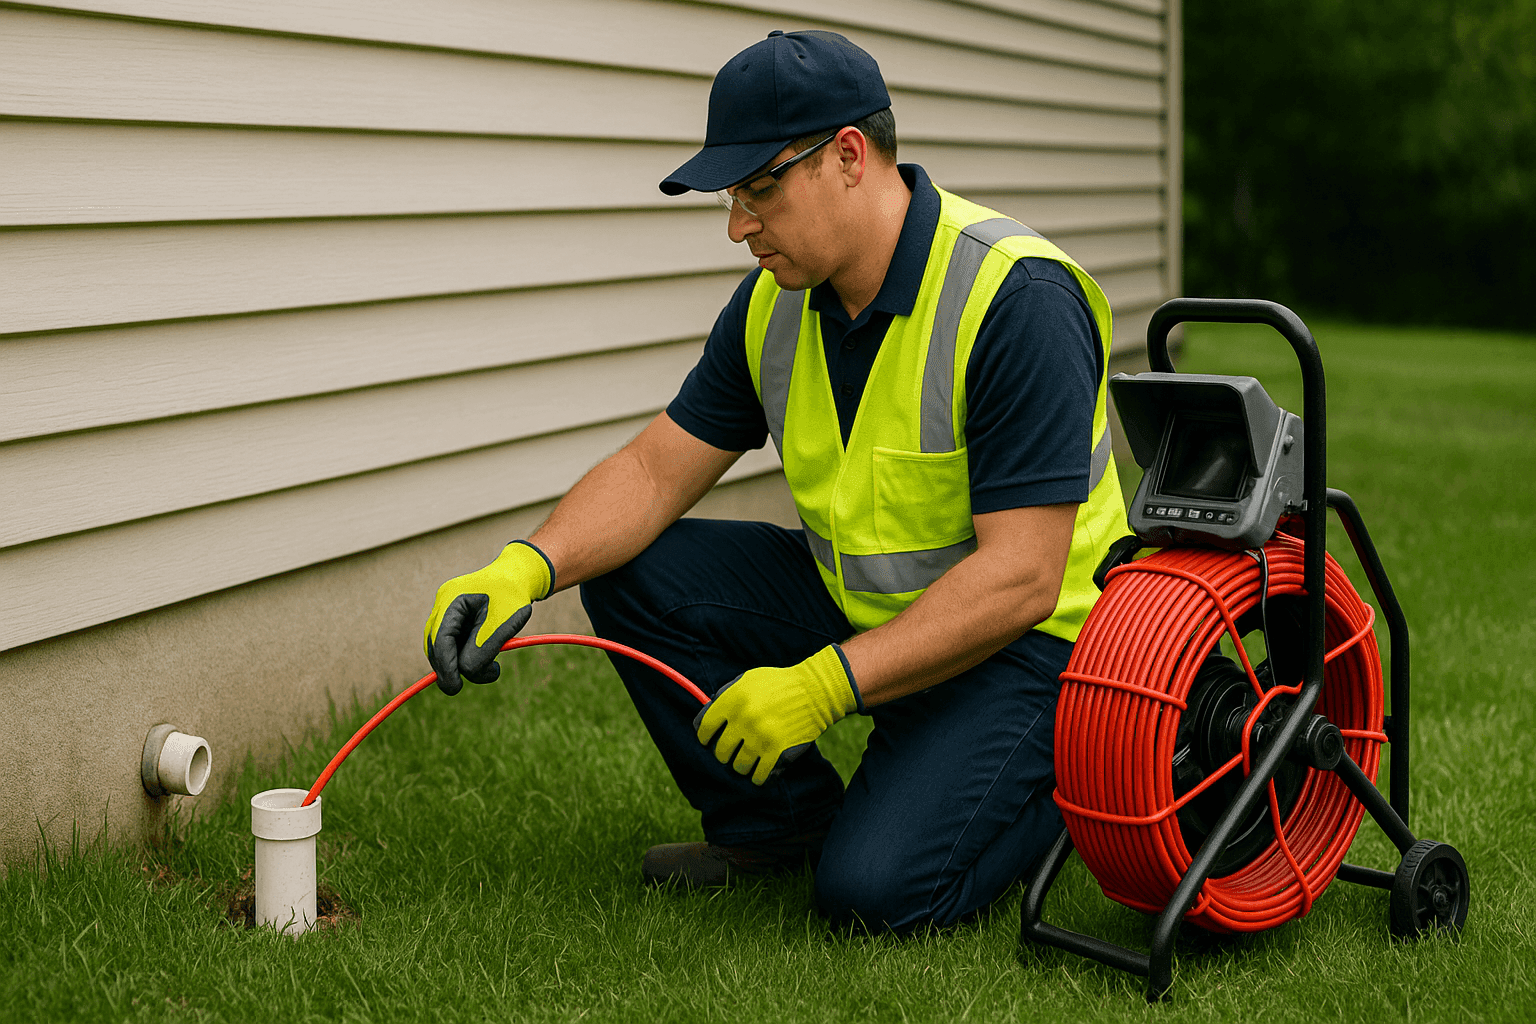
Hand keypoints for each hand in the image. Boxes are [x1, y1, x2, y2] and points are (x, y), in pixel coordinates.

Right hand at [424, 541, 551, 694]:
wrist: (521, 576)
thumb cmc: (513, 596)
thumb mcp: (502, 624)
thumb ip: (482, 649)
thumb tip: (464, 672)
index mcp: (451, 598)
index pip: (439, 639)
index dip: (445, 666)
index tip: (456, 687)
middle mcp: (443, 604)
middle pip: (436, 646)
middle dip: (454, 667)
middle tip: (485, 675)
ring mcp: (447, 612)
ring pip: (445, 648)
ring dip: (464, 663)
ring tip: (494, 667)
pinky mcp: (456, 620)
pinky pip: (455, 644)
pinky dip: (469, 656)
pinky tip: (490, 658)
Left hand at [694, 645, 862, 784]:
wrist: (815, 690)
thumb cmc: (778, 684)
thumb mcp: (746, 680)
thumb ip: (724, 696)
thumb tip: (704, 719)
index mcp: (732, 701)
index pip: (704, 728)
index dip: (704, 737)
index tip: (709, 741)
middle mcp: (744, 720)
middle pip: (720, 752)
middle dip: (724, 754)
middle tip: (731, 752)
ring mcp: (761, 738)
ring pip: (738, 767)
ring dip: (740, 766)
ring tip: (746, 761)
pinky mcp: (778, 752)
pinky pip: (759, 776)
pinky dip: (757, 777)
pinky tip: (759, 772)